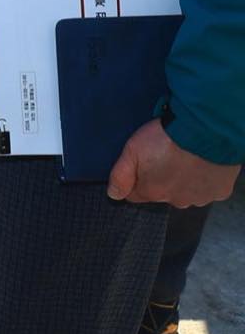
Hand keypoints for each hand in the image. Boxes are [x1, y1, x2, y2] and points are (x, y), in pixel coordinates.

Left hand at [108, 119, 239, 207]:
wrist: (205, 132)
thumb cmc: (166, 139)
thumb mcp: (132, 151)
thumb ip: (120, 175)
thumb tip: (113, 194)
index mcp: (153, 192)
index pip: (136, 195)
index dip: (136, 180)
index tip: (142, 165)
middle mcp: (177, 201)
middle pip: (163, 194)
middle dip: (162, 180)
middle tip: (167, 156)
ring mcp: (200, 198)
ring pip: (187, 193)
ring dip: (185, 181)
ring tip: (186, 158)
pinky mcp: (220, 192)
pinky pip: (209, 189)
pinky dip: (206, 179)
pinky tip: (204, 163)